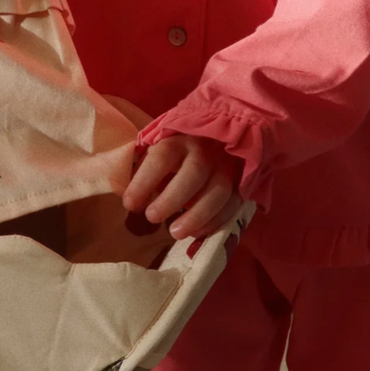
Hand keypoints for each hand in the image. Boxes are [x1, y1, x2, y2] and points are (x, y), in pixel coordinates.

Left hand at [122, 134, 242, 239]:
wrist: (214, 137)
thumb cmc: (175, 149)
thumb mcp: (157, 148)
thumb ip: (145, 169)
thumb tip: (130, 199)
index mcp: (178, 139)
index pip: (161, 157)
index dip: (144, 182)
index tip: (129, 204)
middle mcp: (204, 150)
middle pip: (192, 174)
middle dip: (171, 200)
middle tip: (152, 217)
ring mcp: (225, 166)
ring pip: (217, 193)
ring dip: (196, 216)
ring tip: (175, 232)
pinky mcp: (240, 183)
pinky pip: (231, 205)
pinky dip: (214, 222)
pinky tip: (196, 233)